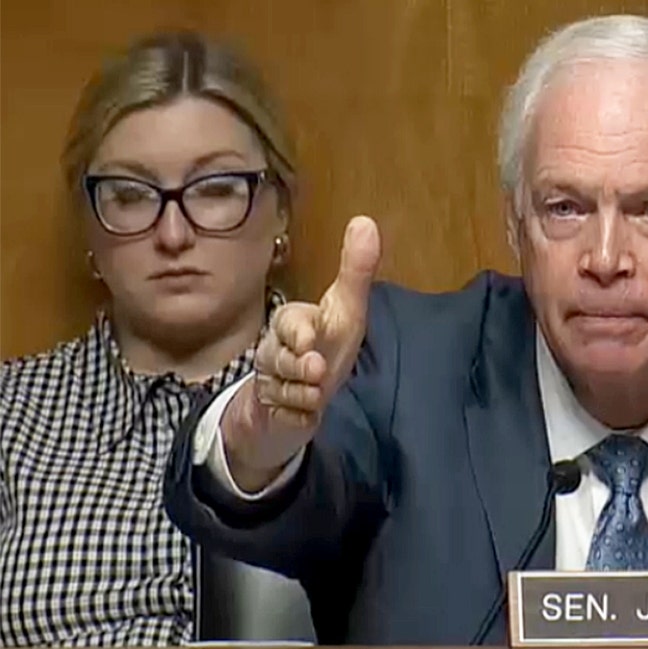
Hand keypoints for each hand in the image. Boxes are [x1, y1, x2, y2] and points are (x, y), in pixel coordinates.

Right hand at [221, 216, 380, 488]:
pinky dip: (298, 418)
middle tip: (315, 369)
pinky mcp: (273, 416)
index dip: (298, 329)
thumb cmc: (327, 348)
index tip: (309, 337)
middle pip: (280, 356)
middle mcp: (276, 350)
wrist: (297, 400)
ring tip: (314, 393)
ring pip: (283, 388)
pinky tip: (304, 416)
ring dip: (303, 393)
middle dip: (298, 364)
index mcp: (292, 324)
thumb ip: (355, 271)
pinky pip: (285, 419)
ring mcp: (271, 383)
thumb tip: (365, 221)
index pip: (288, 320)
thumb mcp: (347, 312)